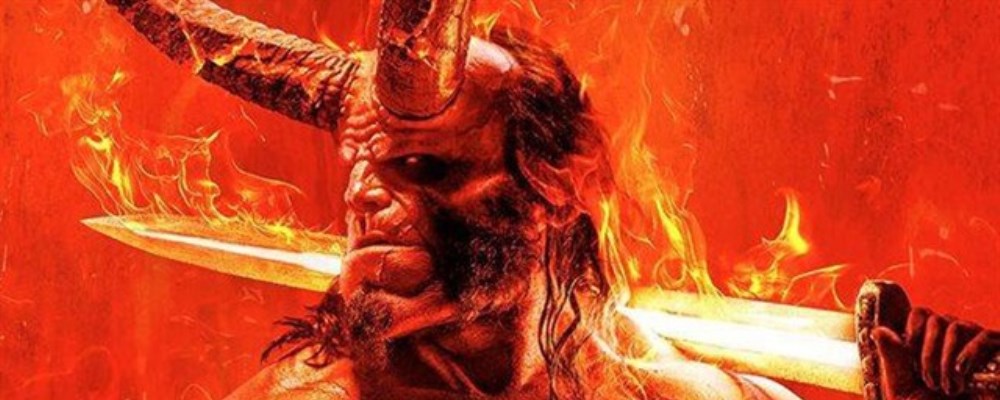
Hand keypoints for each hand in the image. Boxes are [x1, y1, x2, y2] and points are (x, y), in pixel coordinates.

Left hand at [872, 308, 998, 398]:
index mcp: (929, 344)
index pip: (921, 313)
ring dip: (945, 359)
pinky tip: (961, 373)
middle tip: (930, 383)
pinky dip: (968, 353)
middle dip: (927, 353)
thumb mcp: (902, 388)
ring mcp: (977, 346)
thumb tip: (878, 330)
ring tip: (947, 388)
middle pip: (936, 319)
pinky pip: (983, 336)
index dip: (913, 330)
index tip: (910, 356)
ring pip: (956, 326)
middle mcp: (953, 340)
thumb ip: (892, 359)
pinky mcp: (998, 355)